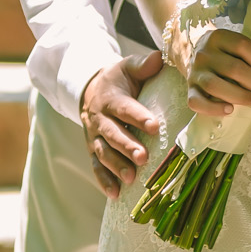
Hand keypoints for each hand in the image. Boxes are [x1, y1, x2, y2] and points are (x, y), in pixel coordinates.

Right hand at [80, 52, 162, 200]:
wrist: (91, 90)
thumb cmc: (117, 79)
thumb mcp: (127, 67)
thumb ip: (143, 65)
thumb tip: (160, 57)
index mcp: (110, 99)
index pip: (124, 109)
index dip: (138, 117)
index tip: (153, 126)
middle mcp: (99, 119)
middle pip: (112, 134)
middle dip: (127, 146)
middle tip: (143, 157)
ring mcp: (94, 137)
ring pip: (103, 153)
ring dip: (116, 166)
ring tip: (131, 178)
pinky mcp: (92, 150)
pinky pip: (95, 167)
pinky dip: (103, 181)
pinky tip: (115, 194)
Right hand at [186, 28, 250, 118]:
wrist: (194, 56)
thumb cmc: (226, 56)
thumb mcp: (242, 53)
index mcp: (219, 37)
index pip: (242, 46)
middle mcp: (204, 53)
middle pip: (233, 68)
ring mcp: (195, 72)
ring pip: (215, 86)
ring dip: (240, 96)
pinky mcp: (189, 90)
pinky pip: (197, 102)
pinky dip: (213, 108)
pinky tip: (229, 110)